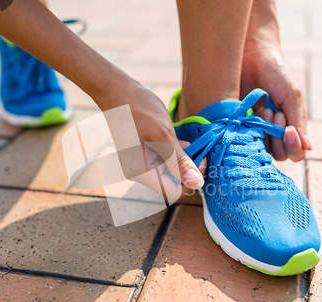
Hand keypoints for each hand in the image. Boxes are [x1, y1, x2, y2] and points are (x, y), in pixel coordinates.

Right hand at [92, 79, 204, 198]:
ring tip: (194, 146)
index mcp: (140, 172)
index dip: (190, 182)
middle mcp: (140, 172)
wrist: (119, 90)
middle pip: (172, 182)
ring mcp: (142, 162)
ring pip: (171, 171)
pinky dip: (177, 153)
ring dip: (184, 161)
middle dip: (188, 171)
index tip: (202, 164)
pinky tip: (183, 141)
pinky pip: (166, 160)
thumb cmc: (138, 109)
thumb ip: (179, 161)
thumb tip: (196, 184)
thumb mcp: (163, 135)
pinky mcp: (146, 153)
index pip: (172, 192)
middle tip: (202, 154)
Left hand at [240, 0, 310, 161]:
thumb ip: (298, 120)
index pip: (295, 153)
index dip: (293, 147)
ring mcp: (254, 131)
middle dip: (277, 135)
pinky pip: (241, 139)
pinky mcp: (236, 125)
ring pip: (260, 149)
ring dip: (263, 132)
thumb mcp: (291, 95)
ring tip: (263, 110)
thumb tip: (309, 147)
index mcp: (290, 128)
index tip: (289, 130)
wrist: (252, 54)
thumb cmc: (276, 73)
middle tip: (274, 113)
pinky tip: (251, 112)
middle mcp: (272, 133)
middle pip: (278, 154)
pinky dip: (247, 129)